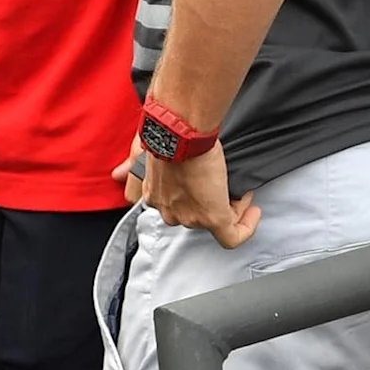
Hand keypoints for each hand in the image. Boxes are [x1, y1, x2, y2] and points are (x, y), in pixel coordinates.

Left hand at [126, 138, 258, 247]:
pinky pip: (232, 236)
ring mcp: (190, 217)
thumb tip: (117, 174)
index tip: (205, 186)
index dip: (192, 198)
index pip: (173, 207)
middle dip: (212, 203)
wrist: (180, 133)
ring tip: (236, 189)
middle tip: (224, 185)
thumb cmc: (166, 136)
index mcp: (154, 196)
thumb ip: (131, 166)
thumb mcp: (141, 151)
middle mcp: (168, 210)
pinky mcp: (212, 218)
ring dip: (229, 208)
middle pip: (194, 216)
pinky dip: (246, 227)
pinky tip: (252, 210)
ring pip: (213, 224)